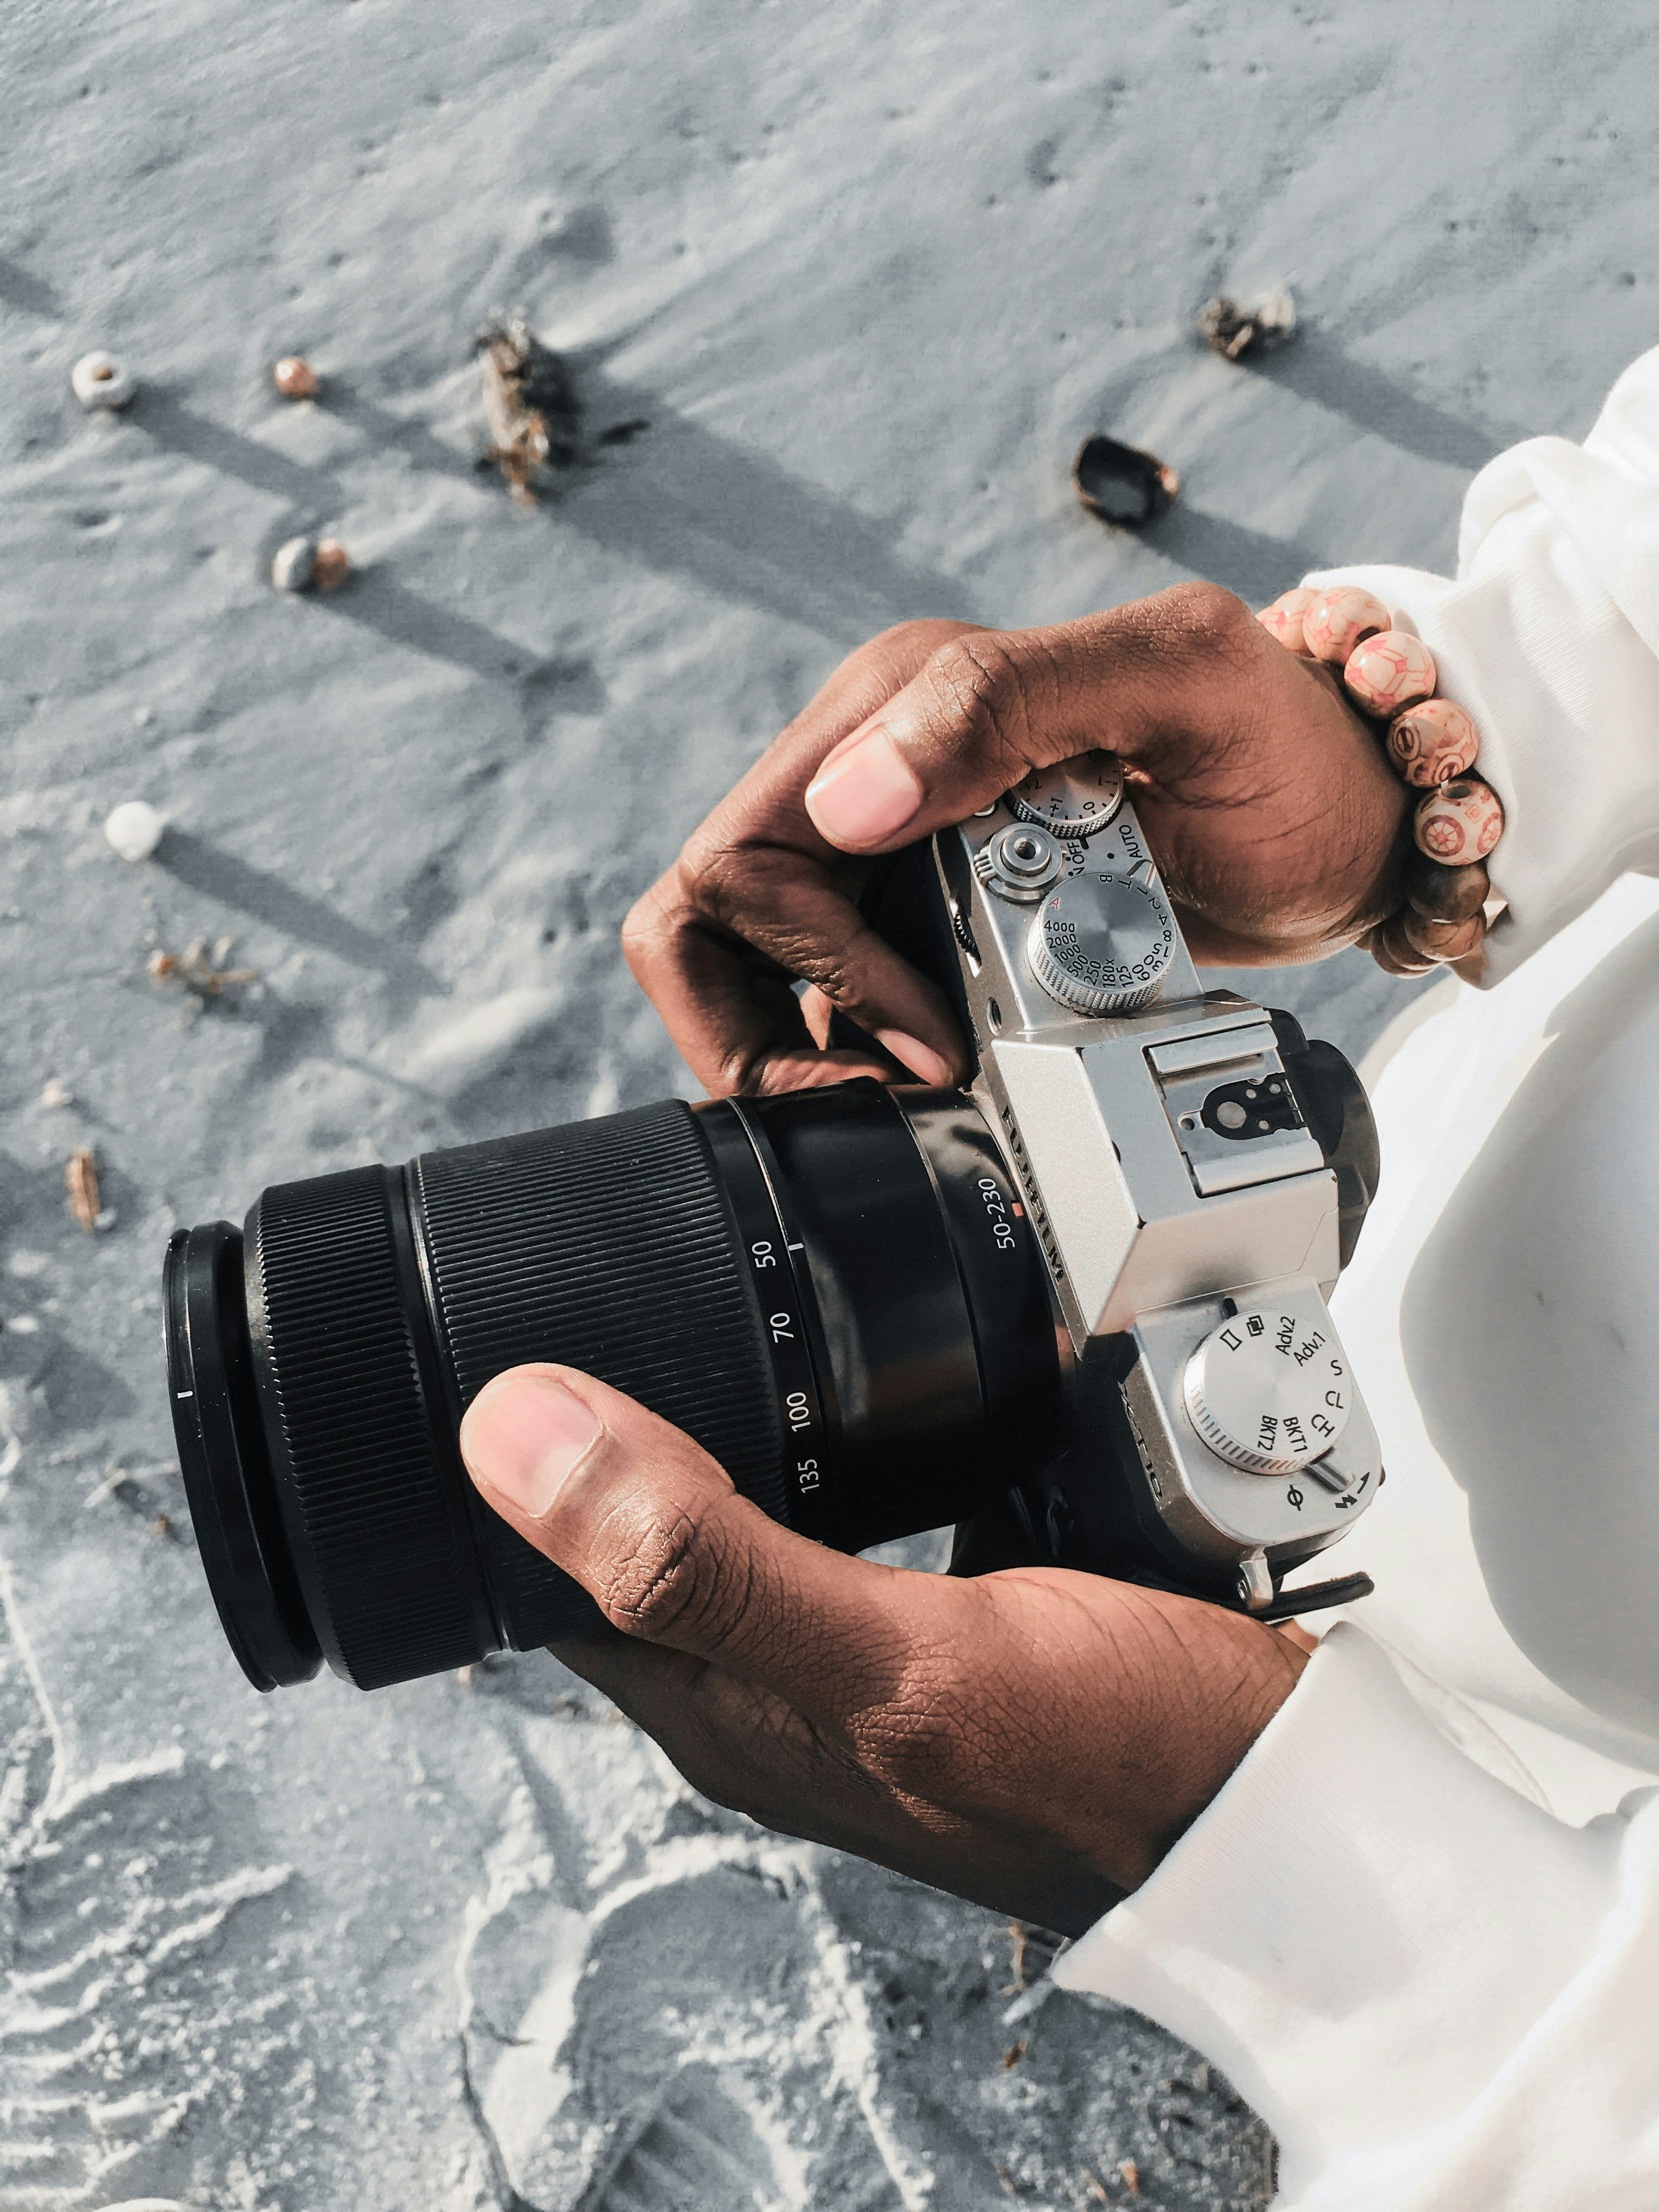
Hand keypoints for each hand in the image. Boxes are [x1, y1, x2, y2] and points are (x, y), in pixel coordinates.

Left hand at [459, 1364, 1307, 1934]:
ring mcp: (854, 1647)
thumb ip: (703, 1560)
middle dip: (601, 1423)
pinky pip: (829, 1504)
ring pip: (731, 1506)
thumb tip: (516, 1435)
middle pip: (631, 1532)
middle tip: (592, 1286)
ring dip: (708, 1415)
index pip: (545, 1577)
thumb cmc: (1110, 1763)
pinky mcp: (932, 1610)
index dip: (508, 1464)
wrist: (1279, 1799)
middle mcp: (771, 1683)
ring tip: (691, 1305)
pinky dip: (812, 1434)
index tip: (496, 1338)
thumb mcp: (890, 1655)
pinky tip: (837, 1380)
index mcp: (722, 1707)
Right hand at [623, 586, 1410, 1095]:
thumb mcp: (1176, 684)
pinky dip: (868, 1058)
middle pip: (714, 922)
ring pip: (757, 973)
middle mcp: (877, 768)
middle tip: (881, 1092)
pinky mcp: (929, 915)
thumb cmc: (1289, 744)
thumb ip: (1005, 703)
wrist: (1353, 819)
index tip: (932, 1032)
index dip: (809, 966)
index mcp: (900, 701)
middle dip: (765, 1030)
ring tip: (919, 1095)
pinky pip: (835, 1001)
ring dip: (812, 1053)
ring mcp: (899, 849)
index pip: (739, 856)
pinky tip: (949, 1082)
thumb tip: (846, 801)